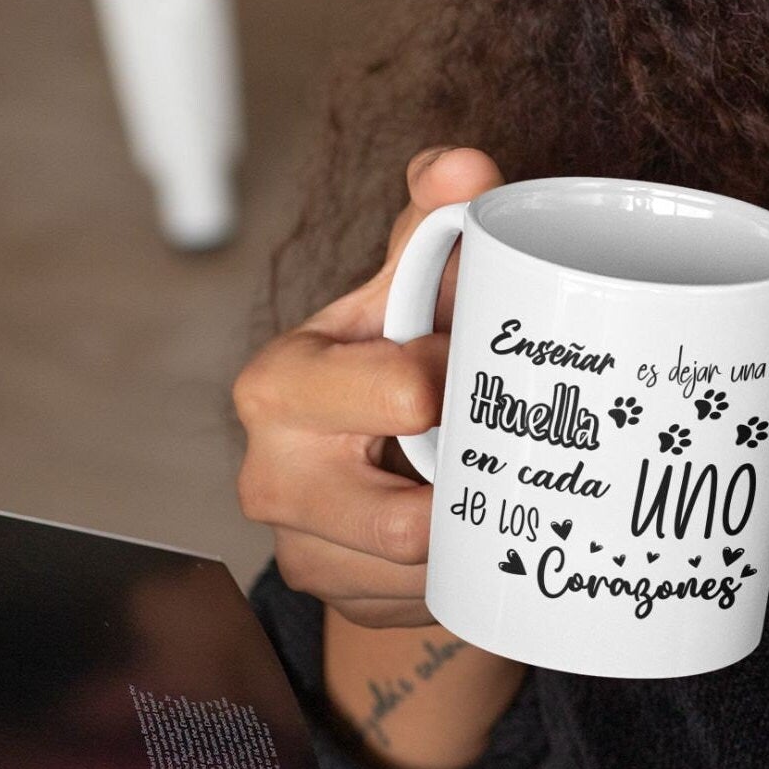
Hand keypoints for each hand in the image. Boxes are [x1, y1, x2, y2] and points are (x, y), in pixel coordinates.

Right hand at [233, 146, 504, 629]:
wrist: (373, 456)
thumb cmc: (395, 353)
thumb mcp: (409, 290)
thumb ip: (433, 227)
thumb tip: (464, 168)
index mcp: (280, 382)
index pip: (402, 391)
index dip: (466, 382)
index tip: (481, 370)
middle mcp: (270, 472)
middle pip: (407, 515)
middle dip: (470, 480)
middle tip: (498, 444)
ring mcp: (300, 549)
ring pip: (429, 567)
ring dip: (474, 531)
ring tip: (486, 485)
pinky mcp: (338, 599)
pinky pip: (430, 600)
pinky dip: (464, 569)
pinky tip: (468, 531)